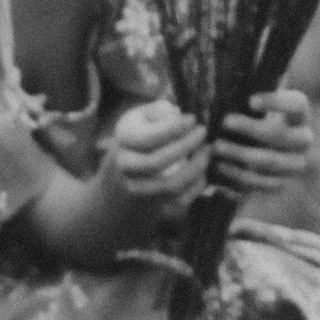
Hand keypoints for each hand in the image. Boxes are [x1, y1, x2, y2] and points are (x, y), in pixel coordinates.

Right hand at [98, 97, 210, 226]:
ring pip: (171, 185)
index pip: (147, 138)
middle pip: (158, 161)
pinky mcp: (154, 207)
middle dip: (186, 145)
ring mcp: (139, 191)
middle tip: (203, 132)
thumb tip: (175, 111)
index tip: (192, 118)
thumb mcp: (135, 125)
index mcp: (122, 144)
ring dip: (196, 167)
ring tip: (207, 151)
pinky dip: (196, 186)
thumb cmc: (132, 149)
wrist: (113, 193)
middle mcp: (126, 169)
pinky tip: (202, 172)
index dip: (174, 128)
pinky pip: (180, 201)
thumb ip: (155, 114)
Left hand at [209, 85, 312, 193]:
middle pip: (283, 135)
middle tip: (225, 121)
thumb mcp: (254, 96)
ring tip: (216, 147)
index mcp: (300, 114)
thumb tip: (246, 57)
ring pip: (271, 162)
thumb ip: (253, 80)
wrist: (255, 148)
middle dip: (252, 129)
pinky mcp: (281, 184)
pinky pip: (262, 183)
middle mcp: (304, 140)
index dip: (277, 102)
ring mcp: (295, 164)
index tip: (250, 100)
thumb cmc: (251, 116)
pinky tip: (219, 167)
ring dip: (241, 154)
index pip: (298, 104)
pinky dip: (238, 176)